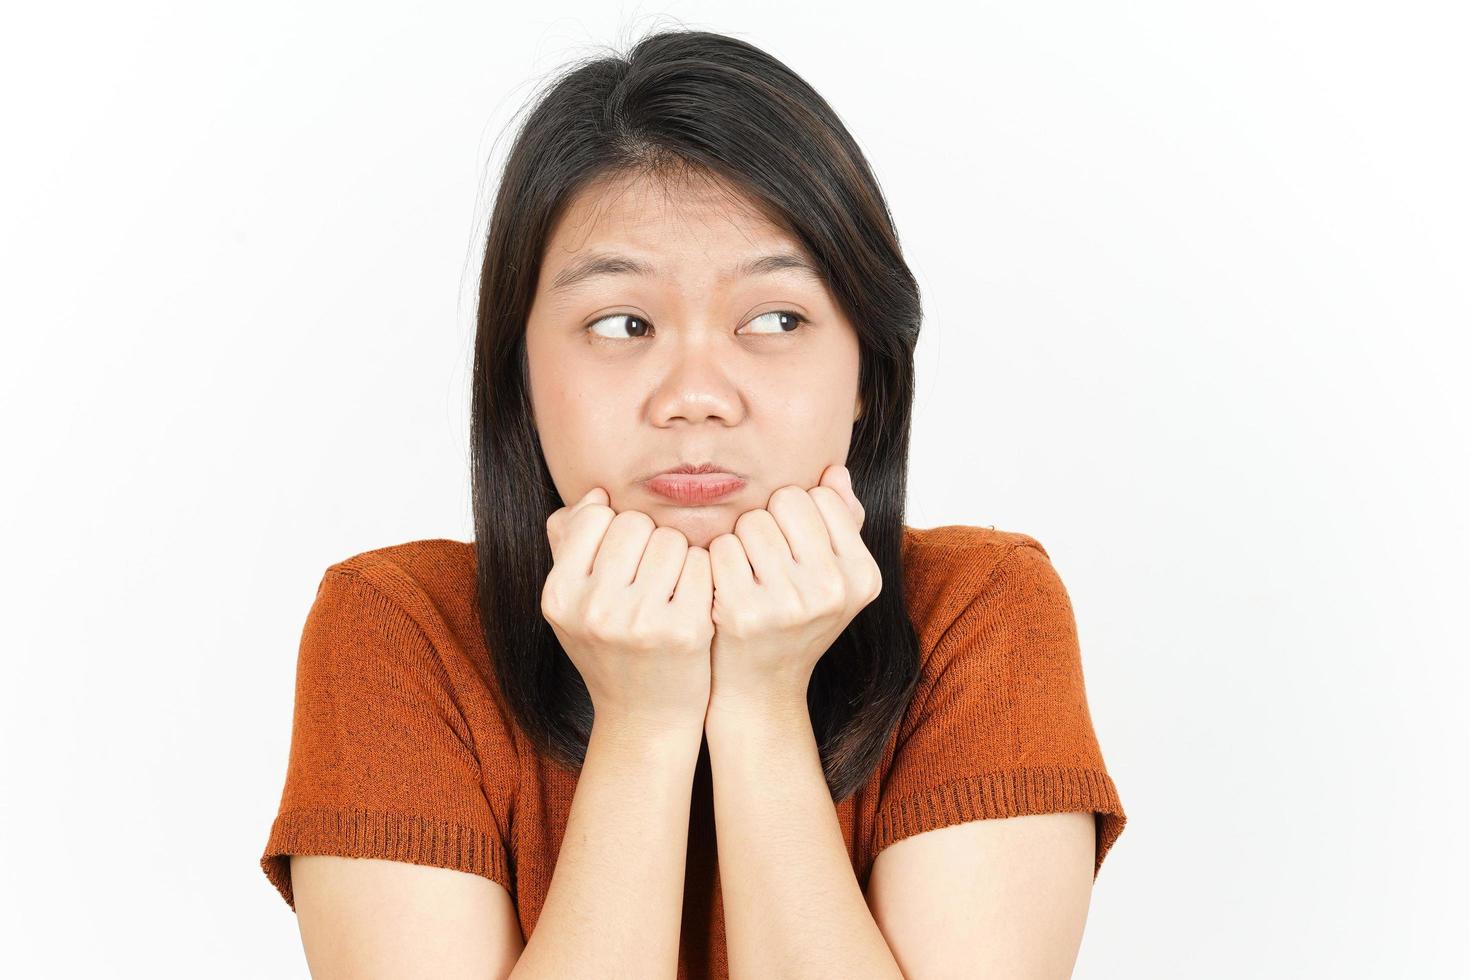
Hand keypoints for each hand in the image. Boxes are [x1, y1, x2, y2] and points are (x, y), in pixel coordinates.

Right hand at [542, 487, 714, 737]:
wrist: (645, 715)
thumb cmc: (610, 648)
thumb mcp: (572, 602)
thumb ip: (569, 542)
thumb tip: (596, 495)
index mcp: (559, 596)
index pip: (598, 516)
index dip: (618, 531)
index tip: (623, 561)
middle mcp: (594, 609)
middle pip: (636, 523)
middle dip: (650, 541)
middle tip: (651, 578)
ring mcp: (640, 622)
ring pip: (672, 540)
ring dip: (679, 556)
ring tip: (671, 589)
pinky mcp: (685, 631)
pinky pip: (702, 564)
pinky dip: (702, 575)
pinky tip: (694, 600)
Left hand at [706, 464, 881, 714]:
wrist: (760, 686)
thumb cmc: (793, 617)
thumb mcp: (831, 576)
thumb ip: (841, 520)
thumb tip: (834, 471)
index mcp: (863, 576)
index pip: (820, 495)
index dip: (796, 515)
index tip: (793, 550)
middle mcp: (833, 590)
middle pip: (786, 502)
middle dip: (769, 522)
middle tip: (766, 563)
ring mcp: (789, 604)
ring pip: (752, 521)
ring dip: (741, 540)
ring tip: (748, 575)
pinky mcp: (744, 612)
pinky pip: (723, 547)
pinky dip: (717, 560)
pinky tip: (725, 588)